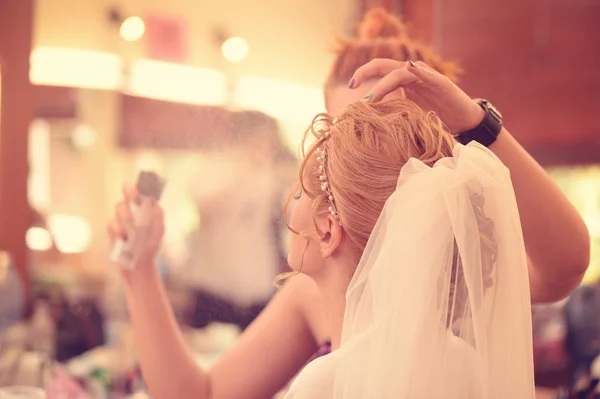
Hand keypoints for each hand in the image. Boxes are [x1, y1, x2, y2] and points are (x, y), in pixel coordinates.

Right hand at [107, 184, 164, 271]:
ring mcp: (121, 219)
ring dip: (125, 212)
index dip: (142, 183)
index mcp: (145, 207)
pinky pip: (111, 224)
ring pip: (118, 206)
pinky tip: (123, 234)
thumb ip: (157, 215)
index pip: (142, 190)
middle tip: (133, 193)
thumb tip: (153, 202)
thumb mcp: (158, 229)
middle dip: (130, 191)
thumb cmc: (150, 244)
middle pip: (128, 193)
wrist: (141, 263)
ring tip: (131, 221)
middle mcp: (132, 209)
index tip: (144, 180)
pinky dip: (117, 228)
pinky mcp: (113, 231)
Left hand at [349, 59, 484, 133]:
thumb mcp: (407, 118)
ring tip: (371, 97)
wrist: (463, 121)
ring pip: (401, 72)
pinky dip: (419, 70)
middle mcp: (412, 75)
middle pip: (384, 66)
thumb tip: (365, 126)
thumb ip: (390, 115)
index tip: (349, 88)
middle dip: (365, 72)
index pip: (379, 72)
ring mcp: (426, 77)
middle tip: (352, 85)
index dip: (363, 76)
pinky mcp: (441, 83)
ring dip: (384, 84)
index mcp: (402, 81)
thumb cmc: (434, 119)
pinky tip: (411, 67)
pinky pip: (428, 75)